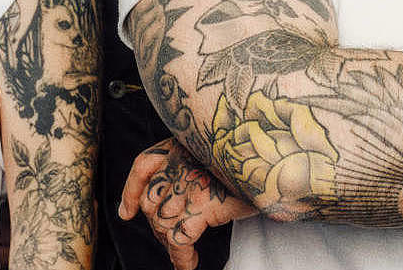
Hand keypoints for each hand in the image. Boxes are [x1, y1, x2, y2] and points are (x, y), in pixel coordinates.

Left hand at [117, 138, 256, 269]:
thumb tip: (180, 191)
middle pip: (151, 202)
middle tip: (173, 238)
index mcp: (182, 145)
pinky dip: (181, 257)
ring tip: (184, 253)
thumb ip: (196, 162)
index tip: (128, 212)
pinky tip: (188, 264)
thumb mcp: (218, 148)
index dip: (131, 191)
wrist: (275, 154)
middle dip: (158, 225)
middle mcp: (180, 163)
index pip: (144, 166)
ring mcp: (189, 185)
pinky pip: (180, 239)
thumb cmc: (252, 153)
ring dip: (169, 243)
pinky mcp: (203, 205)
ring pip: (162, 223)